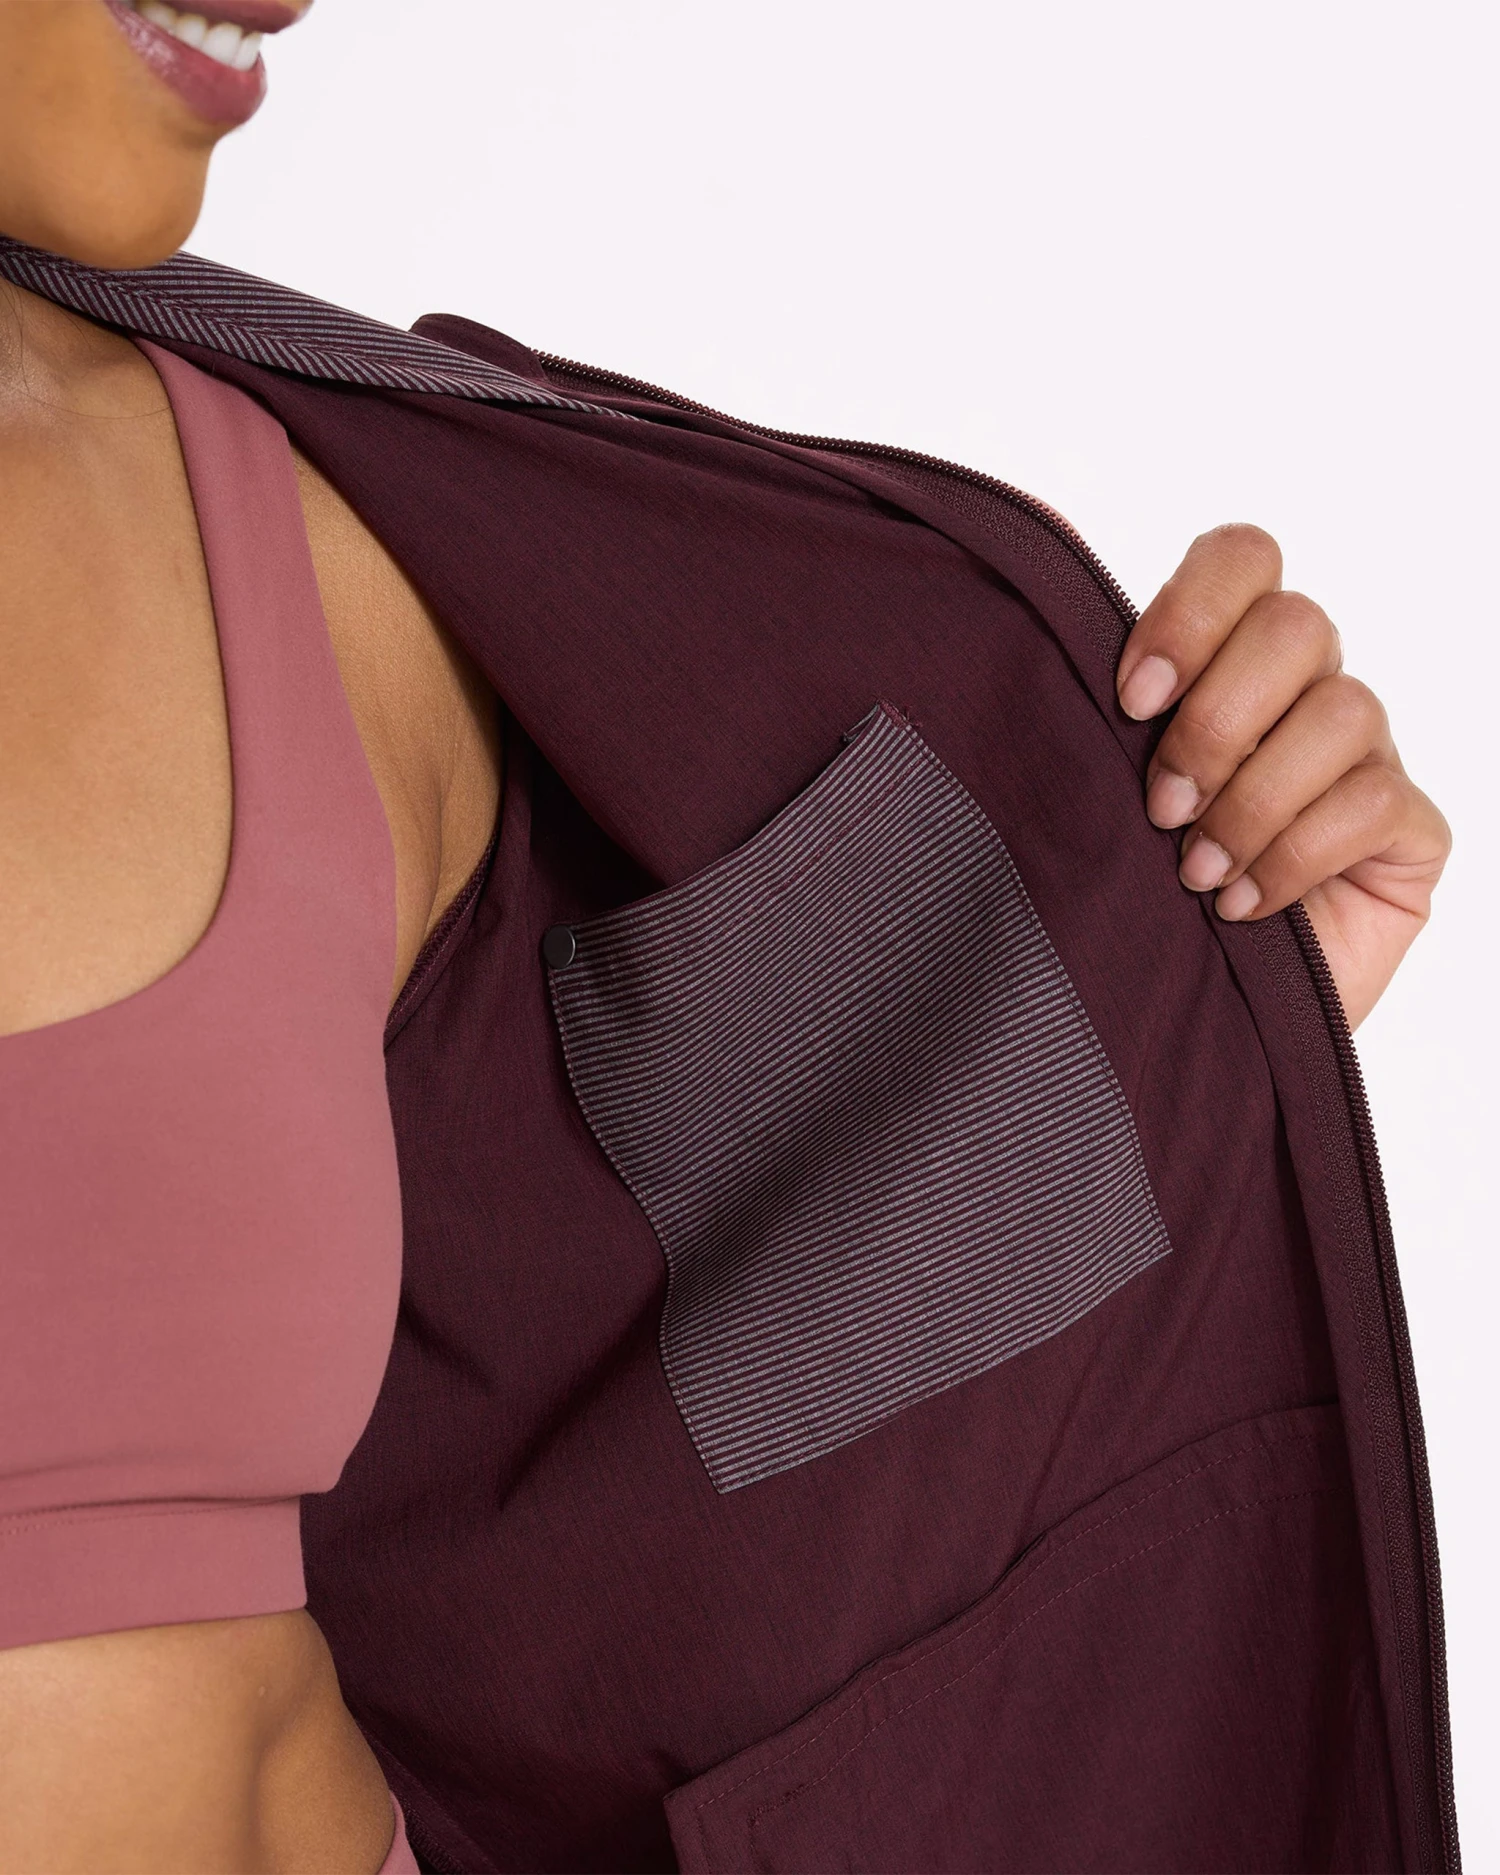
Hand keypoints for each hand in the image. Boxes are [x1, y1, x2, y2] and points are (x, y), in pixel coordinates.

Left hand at [1115, 525, 1448, 1029]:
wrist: (1170, 1022)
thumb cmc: (1118, 897)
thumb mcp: (1076, 786)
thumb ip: (1066, 672)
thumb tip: (1042, 517)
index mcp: (1223, 662)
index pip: (1243, 557)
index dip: (1191, 610)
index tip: (1129, 699)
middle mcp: (1301, 695)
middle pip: (1299, 625)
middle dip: (1216, 720)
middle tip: (1158, 806)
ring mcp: (1363, 760)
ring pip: (1342, 711)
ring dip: (1250, 799)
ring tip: (1191, 872)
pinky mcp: (1407, 836)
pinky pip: (1375, 801)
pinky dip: (1293, 855)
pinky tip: (1240, 907)